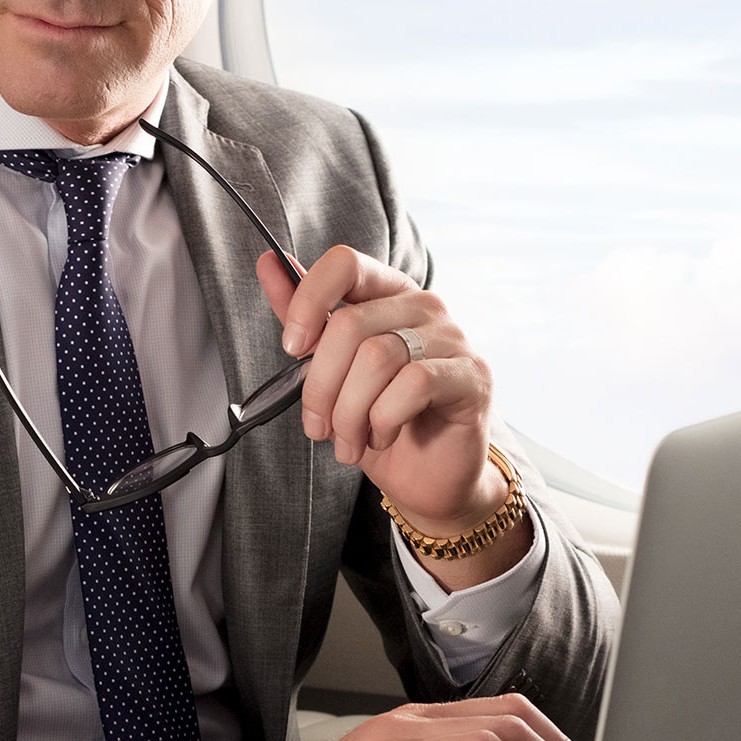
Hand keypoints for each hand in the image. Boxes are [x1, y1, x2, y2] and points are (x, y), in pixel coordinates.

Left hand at [255, 246, 500, 537]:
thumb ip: (304, 318)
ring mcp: (452, 338)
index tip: (292, 348)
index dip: (309, 301)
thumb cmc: (381, 421)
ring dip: (350, 412)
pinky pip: (413, 384)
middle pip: (350, 324)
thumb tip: (268, 264)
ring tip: (349, 442)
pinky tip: (382, 437)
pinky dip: (384, 419)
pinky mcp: (472, 375)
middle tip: (317, 428)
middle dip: (321, 386)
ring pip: (377, 357)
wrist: (427, 476)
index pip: (346, 264)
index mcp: (387, 294)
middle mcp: (423, 306)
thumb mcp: (332, 371)